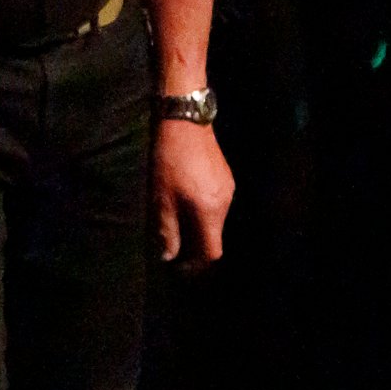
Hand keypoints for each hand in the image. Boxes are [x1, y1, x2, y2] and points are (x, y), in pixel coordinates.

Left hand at [154, 119, 234, 269]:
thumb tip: (168, 257)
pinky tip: (184, 200)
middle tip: (173, 245)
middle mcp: (225, 204)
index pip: (212, 252)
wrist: (184, 122)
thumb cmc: (169, 160)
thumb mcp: (161, 198)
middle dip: (195, 246)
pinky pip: (215, 204)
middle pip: (214, 237)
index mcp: (210, 212)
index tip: (180, 267)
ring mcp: (228, 189)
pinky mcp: (225, 177)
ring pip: (214, 220)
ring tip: (175, 221)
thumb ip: (167, 230)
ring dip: (197, 227)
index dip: (197, 266)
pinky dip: (201, 211)